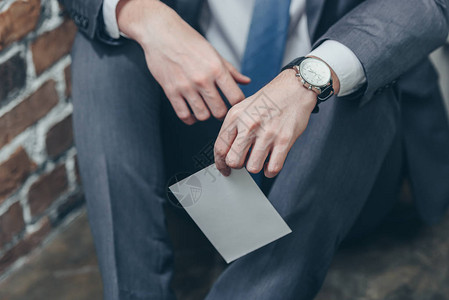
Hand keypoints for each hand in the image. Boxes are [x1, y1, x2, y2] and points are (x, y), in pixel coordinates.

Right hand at [116, 0, 250, 124]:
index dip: (238, 104)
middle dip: (222, 113)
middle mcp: (202, 79)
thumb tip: (247, 82)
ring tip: (205, 108)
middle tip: (219, 109)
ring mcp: (185, 86)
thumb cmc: (189, 41)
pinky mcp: (170, 91)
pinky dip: (190, 118)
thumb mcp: (213, 52)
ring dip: (206, 115)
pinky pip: (184, 115)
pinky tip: (192, 112)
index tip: (233, 103)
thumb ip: (230, 70)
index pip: (235, 97)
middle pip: (220, 111)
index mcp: (216, 68)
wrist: (160, 32)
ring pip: (203, 116)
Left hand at [214, 69, 317, 177]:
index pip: (219, 148)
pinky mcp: (284, 140)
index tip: (224, 169)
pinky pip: (273, 168)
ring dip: (255, 167)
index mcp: (235, 116)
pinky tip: (270, 164)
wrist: (295, 88)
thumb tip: (226, 151)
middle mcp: (249, 125)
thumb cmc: (270, 99)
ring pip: (252, 168)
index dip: (220, 163)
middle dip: (237, 165)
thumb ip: (233, 127)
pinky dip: (270, 171)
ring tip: (259, 159)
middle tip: (243, 162)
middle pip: (233, 161)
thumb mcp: (243, 107)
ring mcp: (267, 133)